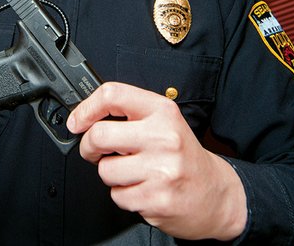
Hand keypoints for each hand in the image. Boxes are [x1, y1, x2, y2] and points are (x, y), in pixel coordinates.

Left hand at [66, 82, 246, 240]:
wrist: (216, 194)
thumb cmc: (184, 156)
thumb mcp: (164, 122)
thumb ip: (131, 115)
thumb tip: (85, 117)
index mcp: (162, 112)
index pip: (113, 95)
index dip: (86, 108)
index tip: (77, 121)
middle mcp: (163, 137)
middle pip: (99, 135)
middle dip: (88, 147)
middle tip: (95, 151)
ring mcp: (161, 170)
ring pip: (105, 170)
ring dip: (111, 174)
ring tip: (132, 172)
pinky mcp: (157, 199)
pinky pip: (117, 196)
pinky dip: (124, 194)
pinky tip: (143, 188)